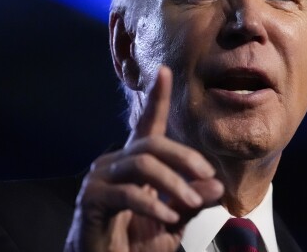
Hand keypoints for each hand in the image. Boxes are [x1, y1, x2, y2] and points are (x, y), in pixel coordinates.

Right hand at [64, 66, 223, 251]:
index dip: (156, 98)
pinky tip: (168, 218)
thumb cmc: (136, 244)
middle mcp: (114, 163)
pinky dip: (153, 205)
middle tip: (209, 176)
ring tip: (193, 203)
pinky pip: (127, 193)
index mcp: (134, 163)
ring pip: (142, 164)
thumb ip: (192, 201)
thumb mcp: (173, 220)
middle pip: (151, 143)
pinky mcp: (91, 200)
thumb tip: (215, 185)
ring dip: (173, 183)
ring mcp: (99, 179)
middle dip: (184, 156)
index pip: (147, 125)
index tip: (164, 71)